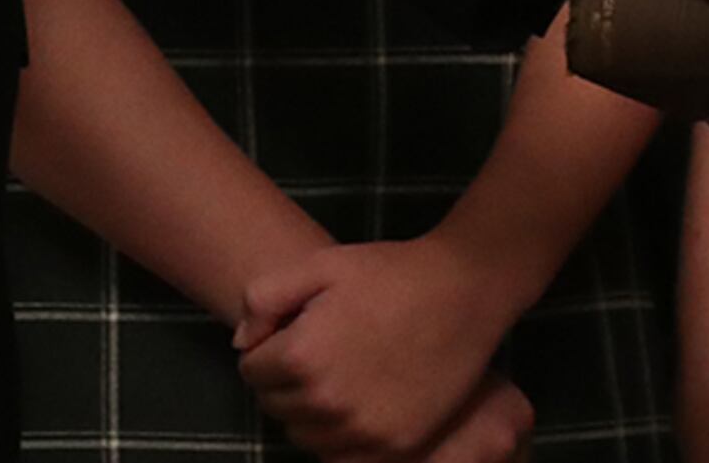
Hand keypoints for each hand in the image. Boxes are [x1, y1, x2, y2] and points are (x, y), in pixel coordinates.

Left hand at [234, 235, 521, 459]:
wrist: (465, 292)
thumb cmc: (391, 273)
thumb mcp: (321, 264)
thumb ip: (264, 298)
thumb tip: (243, 345)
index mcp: (302, 357)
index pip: (251, 372)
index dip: (268, 348)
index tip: (295, 331)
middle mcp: (327, 404)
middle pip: (275, 408)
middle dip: (285, 381)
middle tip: (319, 352)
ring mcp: (363, 432)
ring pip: (304, 437)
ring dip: (310, 412)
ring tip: (339, 376)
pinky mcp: (394, 447)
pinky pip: (342, 458)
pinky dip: (340, 438)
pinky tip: (359, 404)